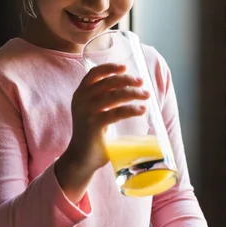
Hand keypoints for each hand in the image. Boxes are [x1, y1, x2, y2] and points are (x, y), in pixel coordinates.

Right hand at [55, 63, 148, 202]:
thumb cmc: (92, 134)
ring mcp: (87, 112)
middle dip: (128, 80)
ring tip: (145, 96)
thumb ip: (104, 100)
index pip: (93, 73)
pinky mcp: (94, 125)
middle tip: (141, 83)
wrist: (80, 159)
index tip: (125, 67)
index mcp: (80, 94)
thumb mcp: (94, 112)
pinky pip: (117, 112)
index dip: (109, 68)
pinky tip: (142, 110)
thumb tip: (130, 88)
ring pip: (115, 95)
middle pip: (108, 82)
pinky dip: (132, 109)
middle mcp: (81, 100)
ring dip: (133, 93)